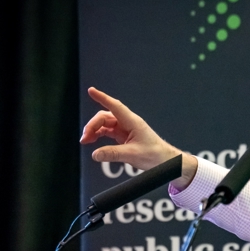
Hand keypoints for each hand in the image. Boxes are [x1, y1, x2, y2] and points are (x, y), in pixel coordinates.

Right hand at [80, 87, 197, 188]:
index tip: (91, 90)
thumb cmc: (155, 155)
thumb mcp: (132, 154)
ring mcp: (125, 129)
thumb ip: (113, 154)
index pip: (115, 106)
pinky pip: (107, 131)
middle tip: (84, 138)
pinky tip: (92, 141)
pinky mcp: (123, 136)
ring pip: (105, 124)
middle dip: (93, 125)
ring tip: (85, 140)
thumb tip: (95, 154)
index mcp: (133, 122)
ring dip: (94, 130)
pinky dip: (98, 135)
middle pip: (105, 117)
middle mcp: (128, 123)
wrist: (165, 160)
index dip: (102, 98)